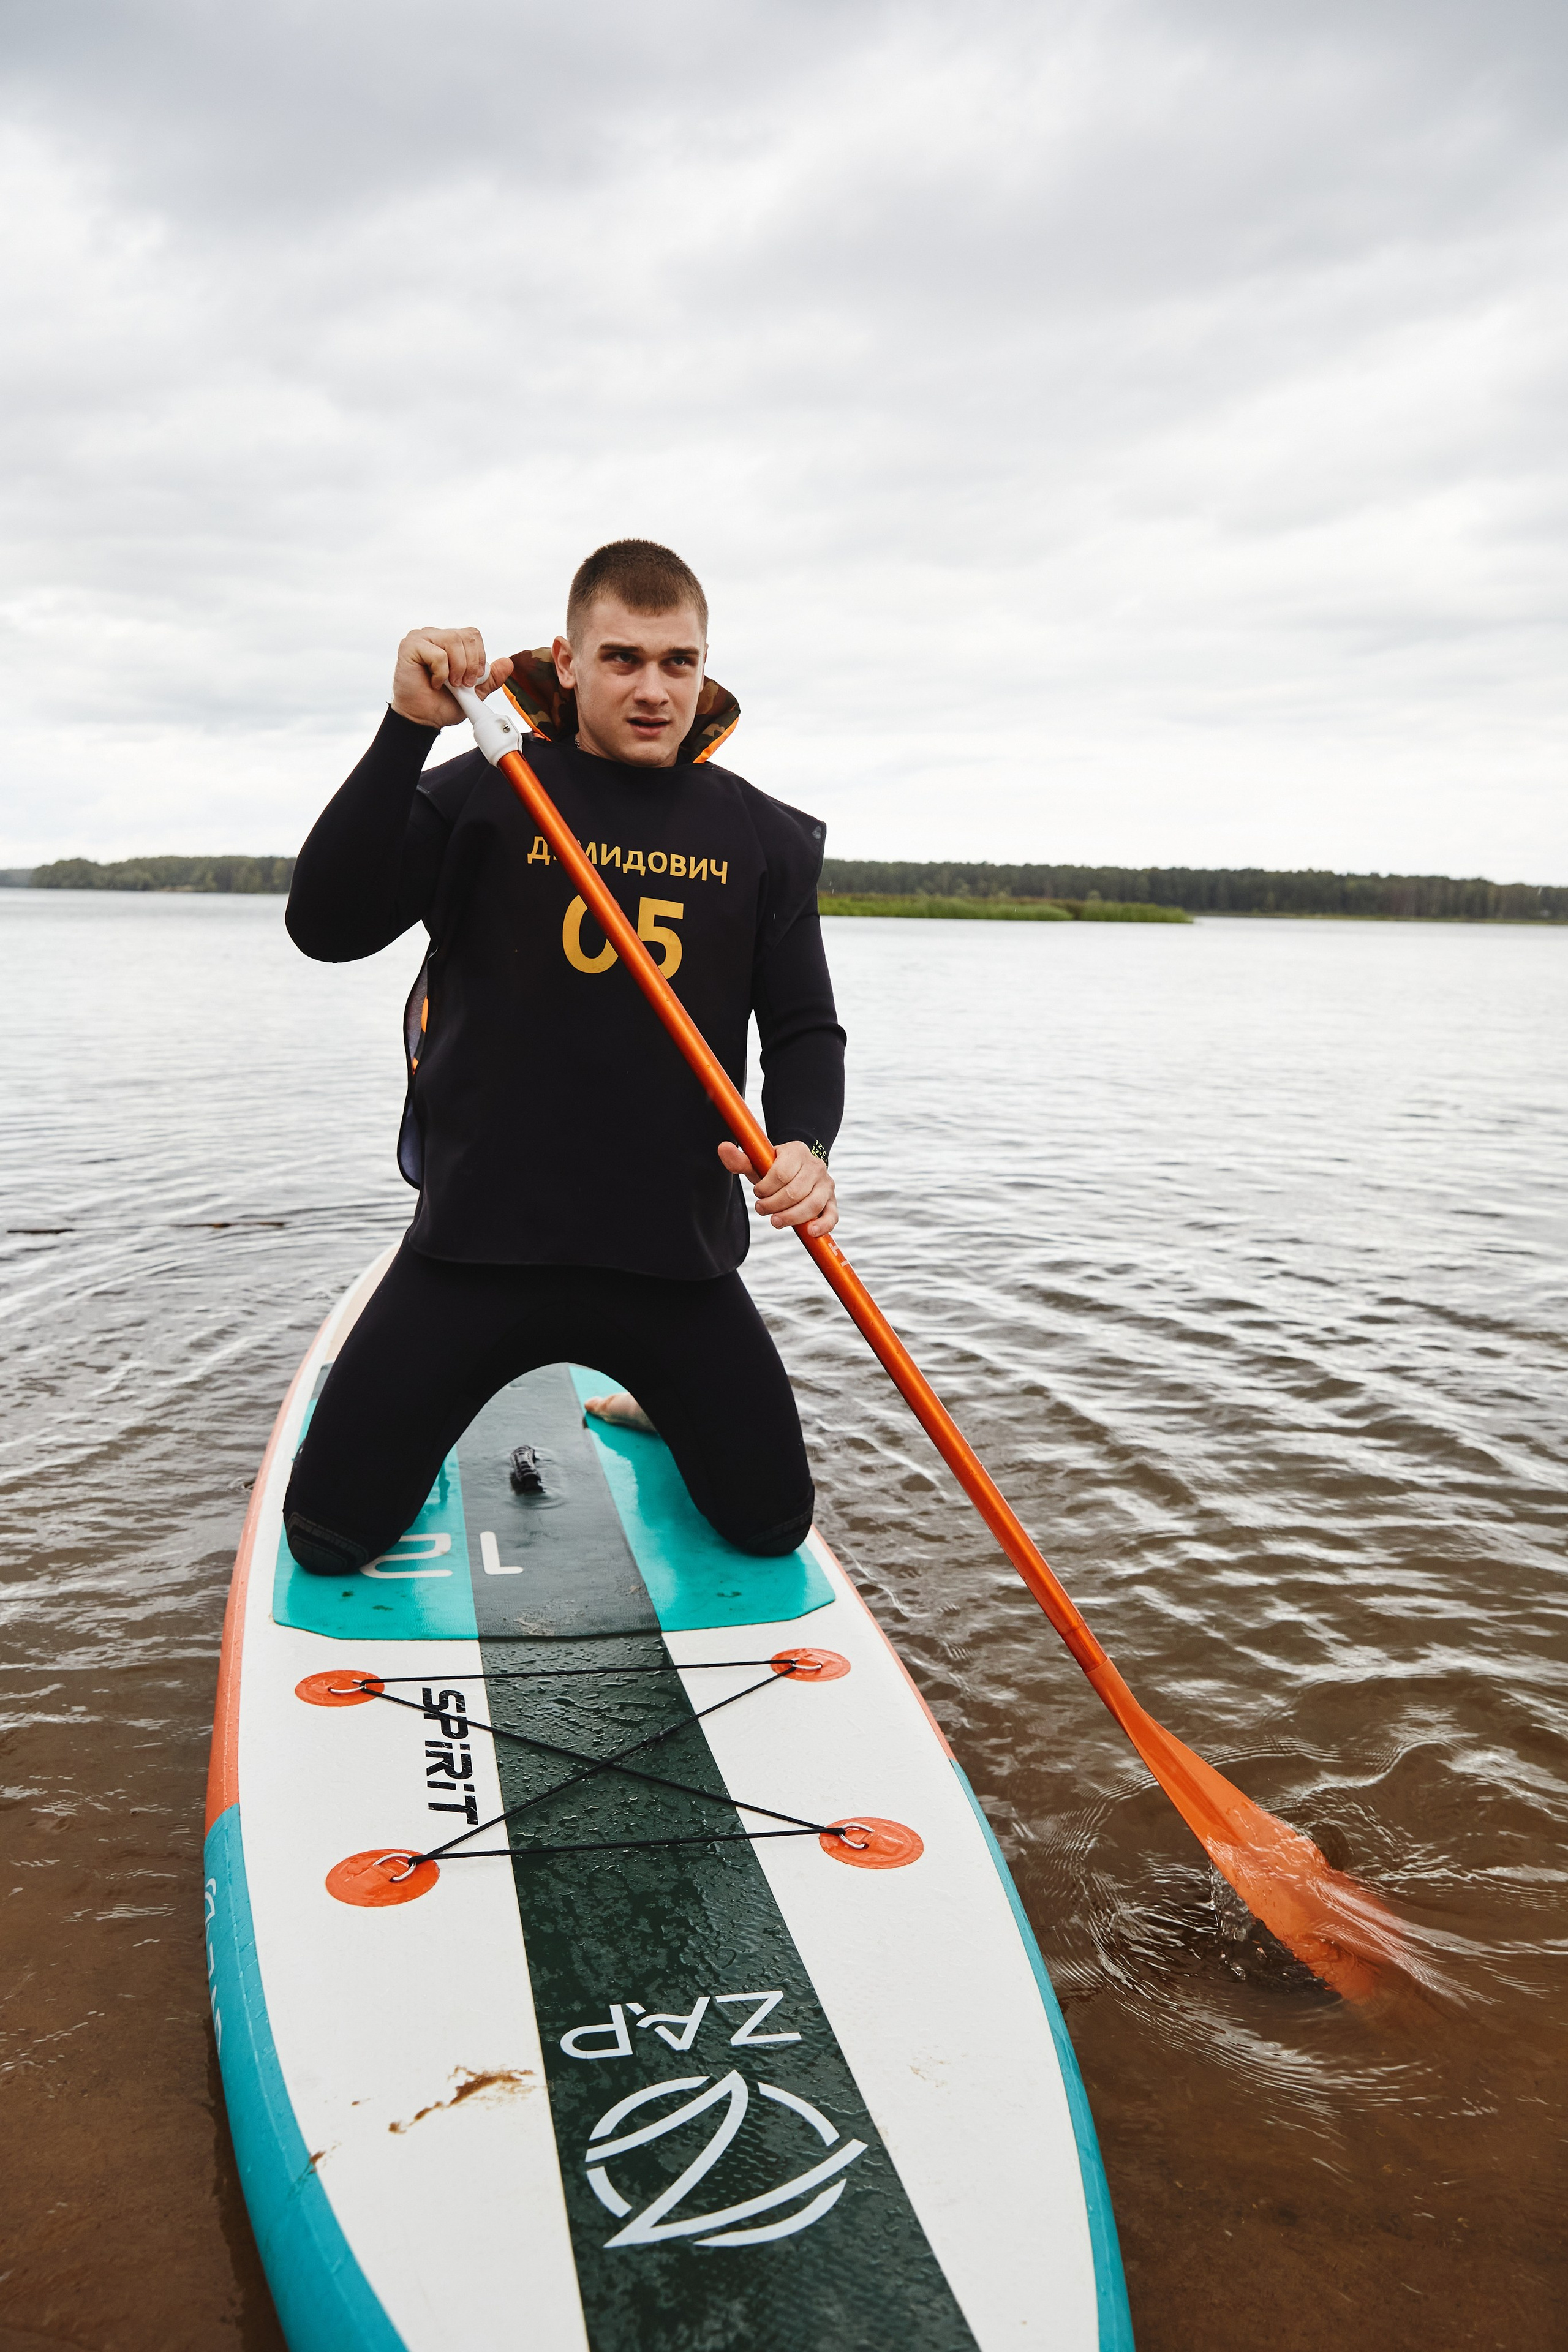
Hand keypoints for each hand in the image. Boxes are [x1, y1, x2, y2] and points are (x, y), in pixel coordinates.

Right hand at [390, 628, 512, 726]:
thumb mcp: (474, 692)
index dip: (478, 657)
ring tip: (449, 684)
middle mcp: (436, 636)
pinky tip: (434, 682)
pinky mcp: (410, 646)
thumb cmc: (443, 704)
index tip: (473, 679)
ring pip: (454, 641)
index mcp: (450, 642)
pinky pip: (438, 653)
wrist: (423, 719)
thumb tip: (508, 663)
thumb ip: (490, 678)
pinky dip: (441, 673)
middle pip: (466, 636)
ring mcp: (422, 638)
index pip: (473, 635)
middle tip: (461, 684)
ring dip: (457, 669)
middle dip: (470, 665)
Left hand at [718, 1139, 837, 1237]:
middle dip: (773, 1205)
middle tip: (761, 1208)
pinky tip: (810, 1232)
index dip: (765, 1188)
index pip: (781, 1174)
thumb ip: (741, 1160)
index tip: (758, 1192)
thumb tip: (722, 1148)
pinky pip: (832, 1215)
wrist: (799, 1167)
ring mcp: (826, 1183)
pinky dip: (822, 1225)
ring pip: (811, 1205)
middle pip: (794, 1192)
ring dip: (790, 1217)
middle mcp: (815, 1166)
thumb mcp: (758, 1163)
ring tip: (775, 1221)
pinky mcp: (831, 1200)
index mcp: (797, 1152)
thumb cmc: (774, 1168)